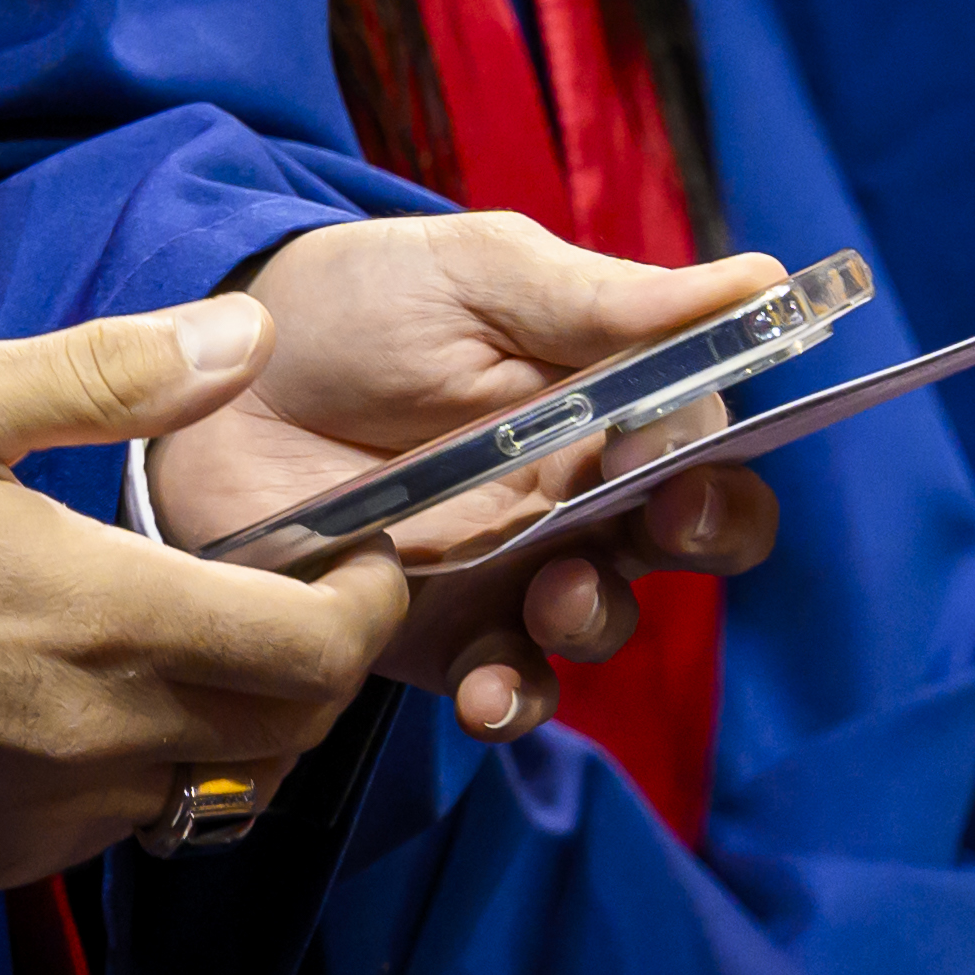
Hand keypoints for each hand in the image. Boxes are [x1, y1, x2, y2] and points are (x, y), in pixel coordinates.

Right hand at [0, 301, 398, 889]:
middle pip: (291, 733)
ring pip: (216, 786)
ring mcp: (51, 812)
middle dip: (322, 663)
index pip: (314, 653)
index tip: (363, 557)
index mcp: (99, 614)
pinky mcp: (4, 859)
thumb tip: (249, 335)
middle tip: (296, 591)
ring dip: (239, 722)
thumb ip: (112, 370)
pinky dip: (146, 766)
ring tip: (191, 639)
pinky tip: (88, 697)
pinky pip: (126, 823)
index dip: (369, 606)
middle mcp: (96, 736)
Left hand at [177, 216, 796, 735]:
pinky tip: (485, 691)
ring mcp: (509, 571)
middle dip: (696, 540)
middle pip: (683, 538)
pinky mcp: (434, 634)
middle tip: (658, 523)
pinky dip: (509, 698)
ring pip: (599, 620)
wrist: (209, 376)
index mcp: (602, 402)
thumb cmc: (355, 302)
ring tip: (552, 597)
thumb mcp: (478, 276)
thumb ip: (609, 299)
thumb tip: (765, 280)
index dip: (718, 461)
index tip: (678, 455)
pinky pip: (503, 685)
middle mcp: (574, 495)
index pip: (708, 444)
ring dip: (595, 618)